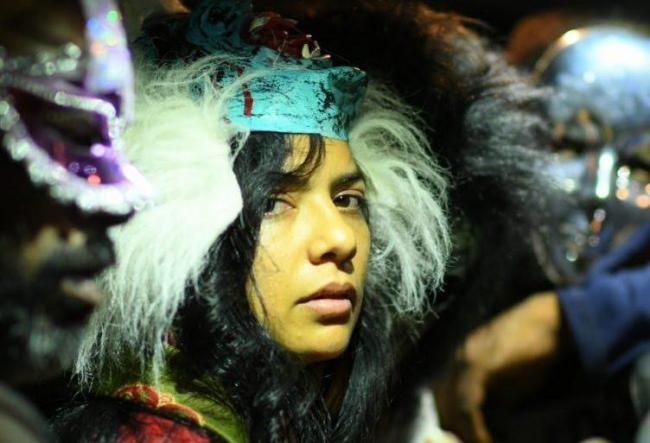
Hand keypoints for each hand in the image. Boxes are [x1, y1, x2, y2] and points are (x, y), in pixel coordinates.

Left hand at [433, 292, 564, 442]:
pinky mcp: (479, 364)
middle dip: (453, 428)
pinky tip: (485, 440)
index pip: (441, 396)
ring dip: (462, 432)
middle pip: (441, 402)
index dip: (450, 421)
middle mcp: (456, 358)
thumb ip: (491, 394)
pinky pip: (467, 404)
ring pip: (451, 406)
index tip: (462, 439)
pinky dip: (474, 427)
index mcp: (459, 359)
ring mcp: (465, 359)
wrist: (550, 320)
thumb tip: (483, 422)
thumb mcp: (506, 376)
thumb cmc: (532, 348)